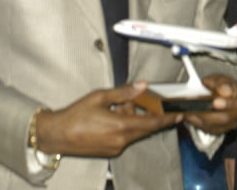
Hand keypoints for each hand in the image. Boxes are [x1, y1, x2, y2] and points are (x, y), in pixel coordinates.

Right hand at [35, 82, 181, 156]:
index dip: (168, 119)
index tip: (179, 115)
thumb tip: (142, 85)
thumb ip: (124, 92)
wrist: (57, 135)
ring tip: (118, 106)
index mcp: (121, 126)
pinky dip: (125, 126)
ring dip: (134, 119)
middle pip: (146, 128)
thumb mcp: (100, 97)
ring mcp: (115, 148)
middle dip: (148, 115)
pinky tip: (113, 116)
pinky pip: (125, 138)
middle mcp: (121, 140)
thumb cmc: (75, 115)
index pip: (152, 123)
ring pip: (135, 132)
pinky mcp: (110, 151)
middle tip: (145, 102)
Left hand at [182, 74, 236, 134]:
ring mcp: (228, 125)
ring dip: (199, 119)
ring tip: (188, 111)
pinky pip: (206, 129)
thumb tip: (223, 90)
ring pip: (213, 126)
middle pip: (224, 118)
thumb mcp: (223, 79)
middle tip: (196, 108)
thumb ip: (222, 83)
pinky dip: (196, 122)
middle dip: (209, 114)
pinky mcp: (218, 130)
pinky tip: (188, 115)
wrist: (223, 94)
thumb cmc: (224, 86)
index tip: (215, 102)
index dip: (227, 104)